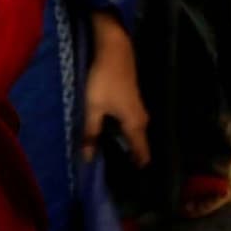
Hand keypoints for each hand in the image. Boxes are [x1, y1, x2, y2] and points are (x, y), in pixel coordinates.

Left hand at [82, 11, 149, 165]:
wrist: (114, 48)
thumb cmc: (104, 79)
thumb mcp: (93, 107)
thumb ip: (91, 133)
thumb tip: (88, 159)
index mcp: (134, 123)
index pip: (142, 152)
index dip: (138, 166)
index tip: (132, 182)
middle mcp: (141, 118)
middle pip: (140, 144)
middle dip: (131, 157)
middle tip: (118, 173)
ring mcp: (138, 107)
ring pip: (135, 132)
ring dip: (127, 144)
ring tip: (114, 157)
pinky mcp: (132, 100)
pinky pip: (132, 123)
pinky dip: (124, 132)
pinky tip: (113, 134)